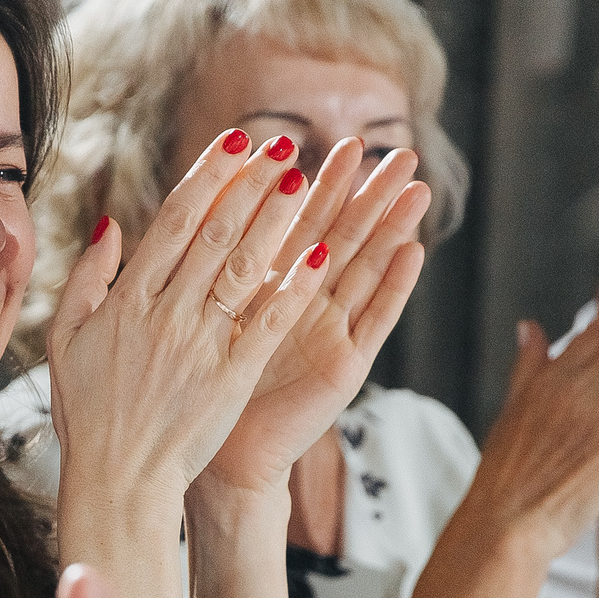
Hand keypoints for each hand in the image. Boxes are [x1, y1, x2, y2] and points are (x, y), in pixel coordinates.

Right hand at [44, 130, 332, 513]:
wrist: (118, 480)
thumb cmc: (89, 413)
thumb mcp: (67, 340)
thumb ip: (89, 280)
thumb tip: (112, 224)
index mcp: (128, 300)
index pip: (176, 222)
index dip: (210, 176)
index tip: (237, 141)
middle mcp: (167, 313)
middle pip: (217, 234)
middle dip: (252, 183)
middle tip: (284, 144)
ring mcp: (201, 344)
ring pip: (245, 269)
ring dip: (277, 221)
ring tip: (306, 181)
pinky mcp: (231, 378)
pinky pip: (266, 325)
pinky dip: (293, 290)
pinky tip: (320, 258)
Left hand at [199, 139, 431, 497]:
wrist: (218, 454)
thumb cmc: (198, 386)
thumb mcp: (195, 312)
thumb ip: (199, 262)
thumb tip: (181, 205)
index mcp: (273, 285)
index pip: (302, 223)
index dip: (322, 185)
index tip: (339, 144)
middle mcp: (309, 302)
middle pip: (346, 236)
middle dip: (370, 193)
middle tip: (399, 151)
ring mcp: (332, 332)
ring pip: (368, 268)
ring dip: (394, 227)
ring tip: (417, 186)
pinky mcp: (346, 364)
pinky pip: (376, 320)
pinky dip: (396, 286)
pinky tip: (415, 250)